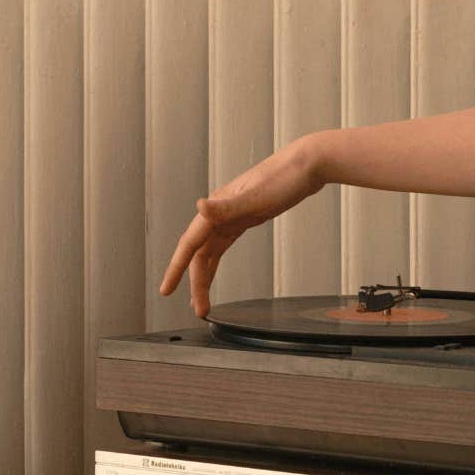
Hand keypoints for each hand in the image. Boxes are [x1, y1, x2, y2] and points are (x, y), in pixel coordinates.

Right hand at [159, 136, 323, 316]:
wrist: (309, 165)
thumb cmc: (287, 177)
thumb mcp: (258, 197)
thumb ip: (227, 207)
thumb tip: (199, 207)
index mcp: (217, 206)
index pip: (190, 243)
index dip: (176, 268)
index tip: (166, 290)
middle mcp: (219, 212)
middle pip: (198, 253)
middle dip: (195, 283)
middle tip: (198, 309)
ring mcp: (231, 216)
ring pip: (208, 252)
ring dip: (203, 277)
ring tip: (201, 302)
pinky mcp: (243, 219)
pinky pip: (221, 247)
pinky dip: (214, 263)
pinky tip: (211, 275)